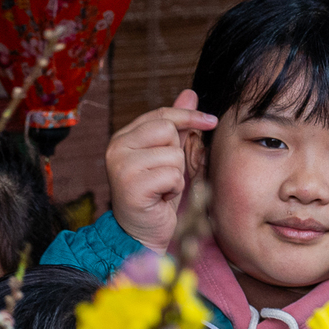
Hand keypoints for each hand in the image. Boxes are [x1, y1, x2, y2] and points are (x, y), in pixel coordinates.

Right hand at [105, 90, 215, 250]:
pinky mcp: (131, 186)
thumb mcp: (168, 157)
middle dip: (177, 154)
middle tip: (164, 176)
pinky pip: (171, 175)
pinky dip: (174, 189)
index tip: (212, 121)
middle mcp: (117, 147)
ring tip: (162, 189)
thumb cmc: (155, 197)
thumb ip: (176, 126)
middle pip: (168, 130)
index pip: (161, 114)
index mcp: (123, 137)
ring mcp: (121, 166)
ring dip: (176, 175)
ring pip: (172, 154)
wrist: (140, 234)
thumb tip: (190, 93)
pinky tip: (161, 199)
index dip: (189, 116)